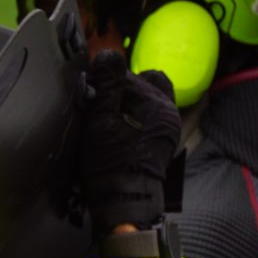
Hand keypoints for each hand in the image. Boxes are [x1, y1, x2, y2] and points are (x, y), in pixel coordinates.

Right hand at [77, 50, 179, 233]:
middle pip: (140, 83)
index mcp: (156, 103)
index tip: (89, 93)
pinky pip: (150, 113)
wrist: (125, 203)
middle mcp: (168, 111)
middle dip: (117, 89)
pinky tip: (120, 127)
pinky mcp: (163, 139)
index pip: (126, 74)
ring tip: (109, 117)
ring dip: (128, 99)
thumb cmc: (109, 163)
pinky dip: (135, 113)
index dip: (104, 81)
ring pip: (147, 96)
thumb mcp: (100, 120)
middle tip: (97, 106)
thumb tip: (109, 54)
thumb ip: (107, 84)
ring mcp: (168, 126)